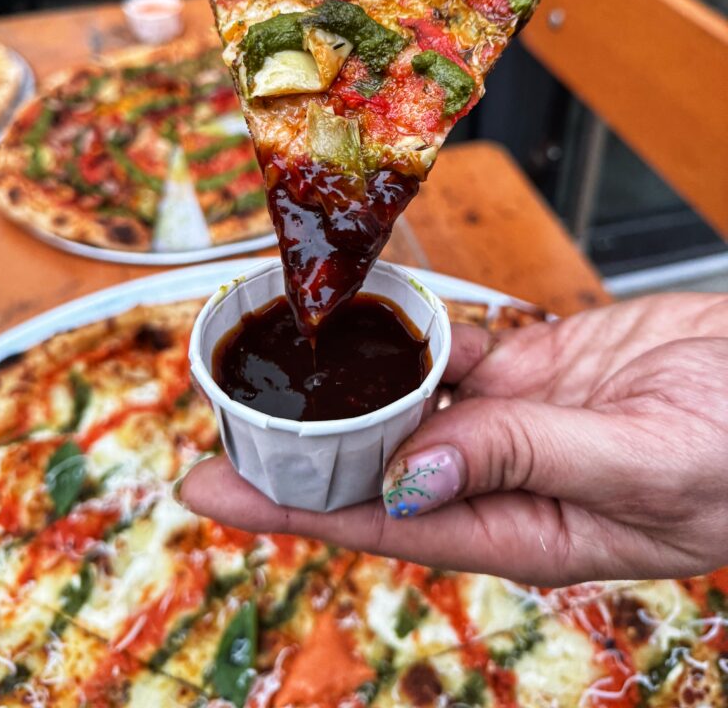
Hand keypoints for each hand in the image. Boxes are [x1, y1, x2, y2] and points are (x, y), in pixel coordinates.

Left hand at [179, 294, 727, 585]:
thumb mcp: (639, 464)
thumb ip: (523, 459)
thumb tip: (409, 476)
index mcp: (520, 525)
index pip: (379, 523)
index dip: (288, 506)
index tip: (208, 487)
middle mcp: (500, 476)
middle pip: (373, 464)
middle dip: (296, 446)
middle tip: (218, 409)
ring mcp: (513, 420)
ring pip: (406, 404)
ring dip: (346, 390)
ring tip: (276, 367)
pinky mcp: (533, 369)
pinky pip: (456, 353)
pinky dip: (414, 337)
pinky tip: (371, 321)